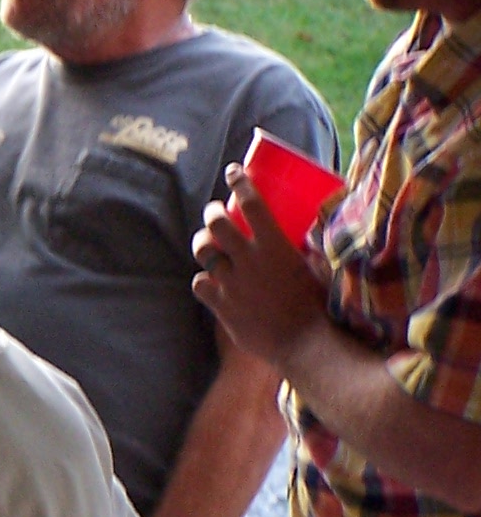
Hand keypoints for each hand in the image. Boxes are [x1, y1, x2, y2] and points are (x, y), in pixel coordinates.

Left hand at [191, 165, 332, 372]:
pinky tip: (209, 281)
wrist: (305, 345)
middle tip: (216, 212)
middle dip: (212, 213)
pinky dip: (203, 280)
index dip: (240, 182)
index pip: (252, 203)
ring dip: (203, 243)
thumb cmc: (318, 307)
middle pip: (216, 224)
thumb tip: (311, 232)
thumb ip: (308, 249)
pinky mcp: (221, 306)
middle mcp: (249, 260)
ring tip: (207, 243)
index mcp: (275, 246)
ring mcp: (232, 283)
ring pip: (203, 251)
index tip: (234, 171)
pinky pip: (199, 284)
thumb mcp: (318, 269)